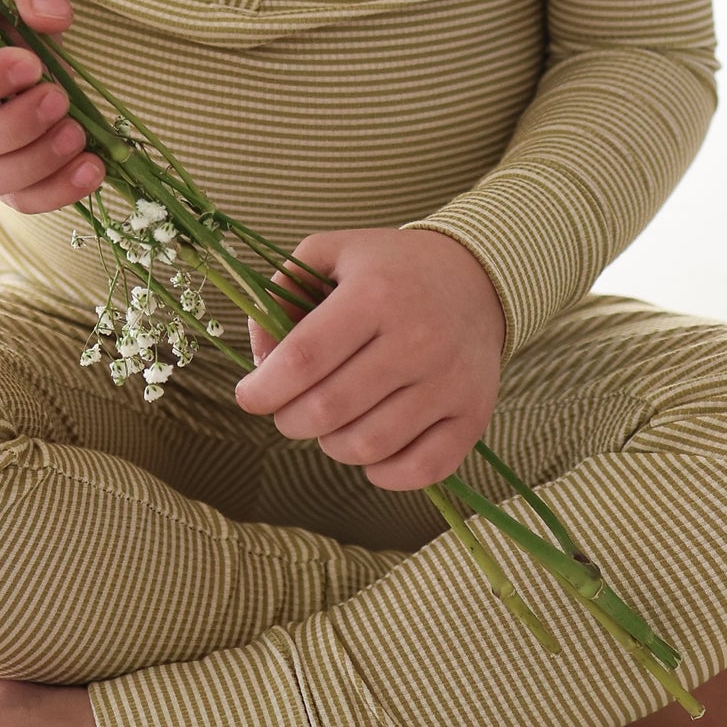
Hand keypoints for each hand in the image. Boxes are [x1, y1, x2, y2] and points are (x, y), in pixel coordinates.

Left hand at [235, 225, 506, 490]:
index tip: (249, 396)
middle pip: (329, 409)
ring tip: (331, 422)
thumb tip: (260, 359)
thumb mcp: (330, 253)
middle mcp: (416, 339)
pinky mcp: (473, 415)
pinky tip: (370, 448)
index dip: (264, 388)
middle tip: (288, 410)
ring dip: (331, 445)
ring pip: (368, 445)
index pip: (305, 358)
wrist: (478, 278)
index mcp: (374, 294)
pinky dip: (383, 473)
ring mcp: (448, 381)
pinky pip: (421, 469)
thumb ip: (280, 291)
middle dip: (290, 420)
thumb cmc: (390, 269)